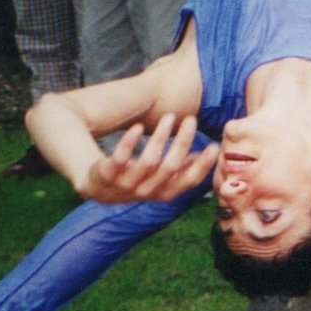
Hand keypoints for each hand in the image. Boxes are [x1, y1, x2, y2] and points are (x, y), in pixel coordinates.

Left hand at [77, 114, 217, 202]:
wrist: (95, 185)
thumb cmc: (133, 178)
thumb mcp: (158, 176)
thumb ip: (181, 168)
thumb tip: (207, 155)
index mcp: (163, 193)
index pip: (188, 181)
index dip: (202, 166)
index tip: (215, 146)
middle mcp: (146, 192)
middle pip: (170, 168)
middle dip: (183, 142)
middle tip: (191, 119)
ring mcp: (125, 185)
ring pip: (148, 162)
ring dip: (161, 137)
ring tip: (169, 116)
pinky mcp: (106, 174)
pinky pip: (120, 158)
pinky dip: (129, 142)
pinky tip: (139, 127)